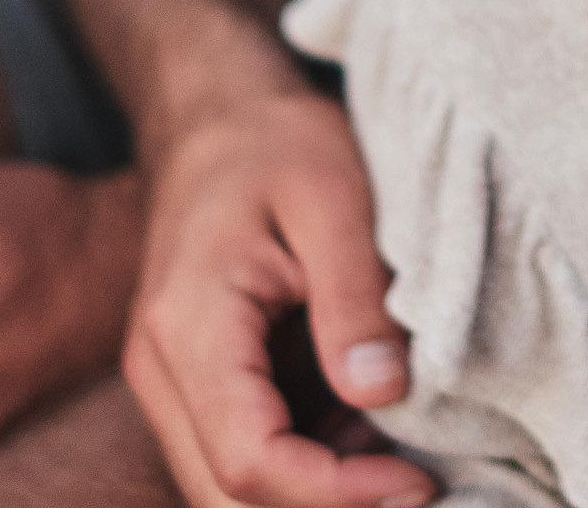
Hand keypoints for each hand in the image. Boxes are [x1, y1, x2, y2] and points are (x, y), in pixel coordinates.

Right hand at [123, 86, 434, 507]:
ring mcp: (175, 385)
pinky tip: (378, 438)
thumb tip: (381, 394)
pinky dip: (312, 468)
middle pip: (228, 498)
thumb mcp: (335, 196)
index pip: (249, 460)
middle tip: (423, 487)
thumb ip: (356, 297)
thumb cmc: (277, 142)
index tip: (417, 480)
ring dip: (320, 494)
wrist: (219, 118)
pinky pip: (248, 453)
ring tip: (408, 459)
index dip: (335, 495)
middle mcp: (164, 372)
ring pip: (231, 490)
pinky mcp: (202, 386)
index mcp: (191, 327)